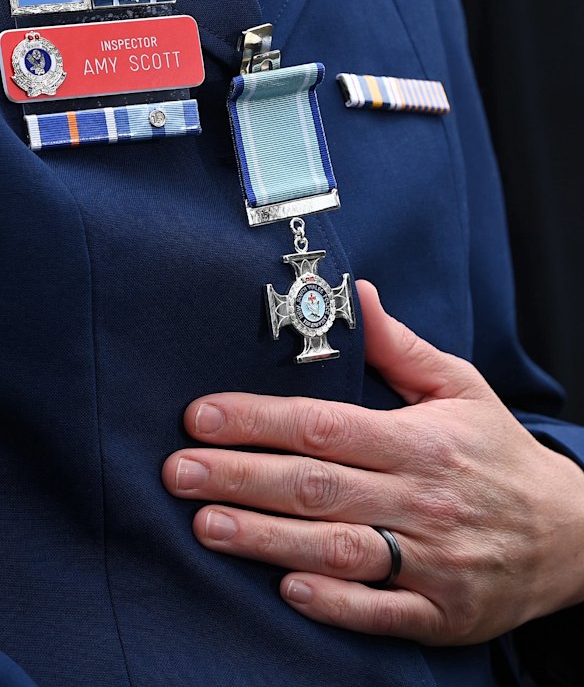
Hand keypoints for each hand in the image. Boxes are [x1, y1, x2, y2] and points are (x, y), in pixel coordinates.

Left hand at [162, 280, 583, 644]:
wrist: (568, 533)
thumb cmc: (498, 452)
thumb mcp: (459, 386)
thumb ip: (399, 347)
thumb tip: (355, 297)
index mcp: (419, 440)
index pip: (325, 425)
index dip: (259, 419)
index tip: (201, 414)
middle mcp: (419, 498)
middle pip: (317, 485)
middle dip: (241, 476)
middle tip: (178, 470)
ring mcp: (430, 559)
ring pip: (338, 548)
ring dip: (267, 539)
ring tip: (205, 524)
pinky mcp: (439, 610)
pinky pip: (380, 611)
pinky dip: (334, 602)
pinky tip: (285, 588)